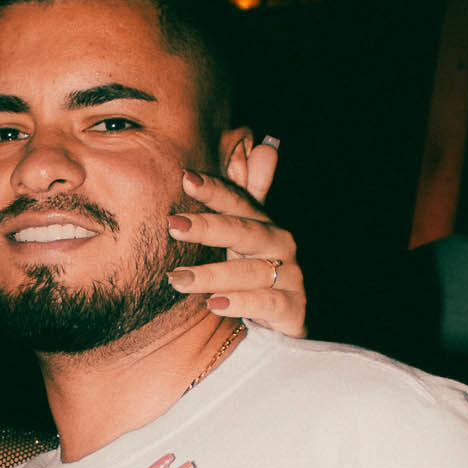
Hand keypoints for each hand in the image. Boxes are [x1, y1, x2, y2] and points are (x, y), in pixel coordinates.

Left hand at [167, 141, 306, 338]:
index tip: (185, 178)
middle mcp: (281, 246)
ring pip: (251, 272)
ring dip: (213, 275)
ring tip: (177, 279)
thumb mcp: (249, 237)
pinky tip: (213, 305)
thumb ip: (250, 195)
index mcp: (264, 226)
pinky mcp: (294, 310)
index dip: (215, 189)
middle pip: (245, 232)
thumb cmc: (257, 276)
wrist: (283, 324)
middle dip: (209, 227)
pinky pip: (266, 303)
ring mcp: (291, 278)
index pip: (238, 202)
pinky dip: (240, 303)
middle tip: (172, 225)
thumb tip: (263, 144)